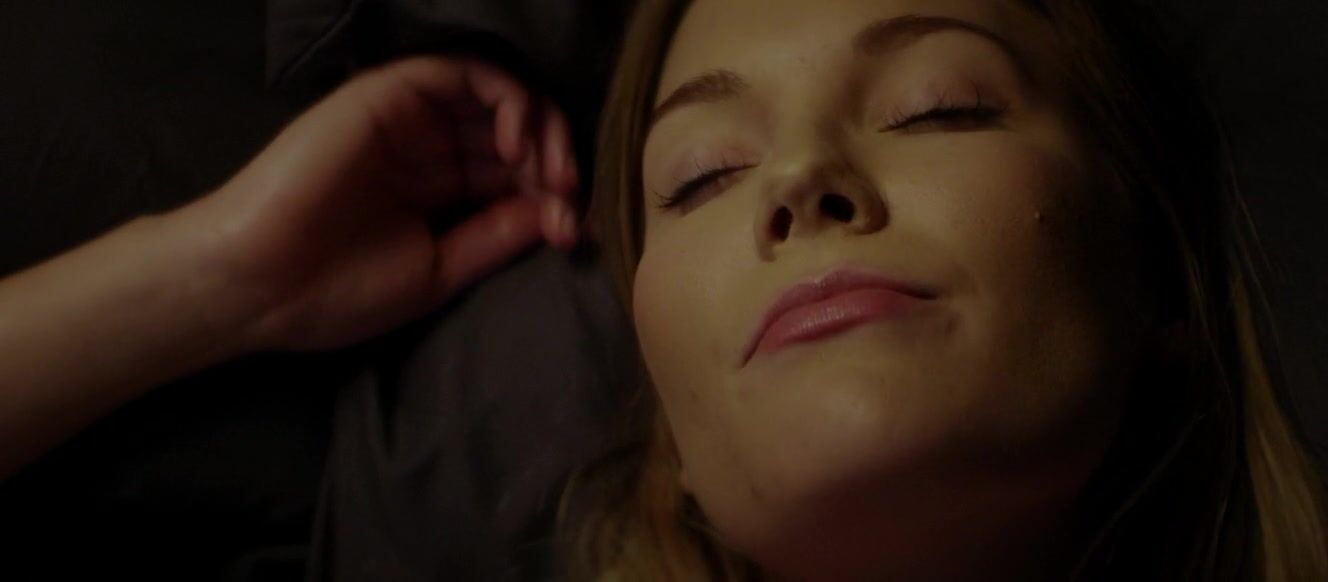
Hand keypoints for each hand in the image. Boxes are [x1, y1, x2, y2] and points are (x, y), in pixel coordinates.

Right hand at [174, 56, 580, 351]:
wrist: (260, 285)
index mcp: (437, 190)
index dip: (551, 194)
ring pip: (496, 97)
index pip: (513, 173)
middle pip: (513, 131)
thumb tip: (558, 212)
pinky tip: (517, 143)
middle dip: (554, 160)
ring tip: (549, 172)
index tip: (570, 232)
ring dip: (539, 126)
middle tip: (567, 196)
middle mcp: (427, 149)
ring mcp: (408, 120)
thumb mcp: (439, 269)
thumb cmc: (337, 290)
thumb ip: (497, 234)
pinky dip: (503, 97)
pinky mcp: (387, 95)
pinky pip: (460, 72)